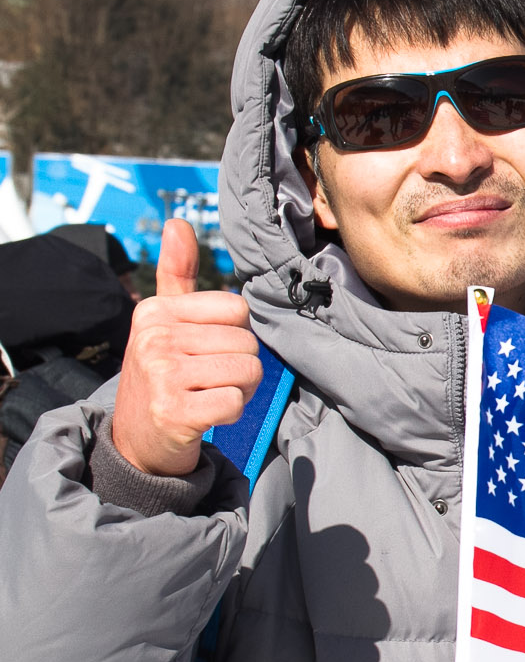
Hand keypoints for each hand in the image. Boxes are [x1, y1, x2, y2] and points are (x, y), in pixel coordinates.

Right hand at [111, 219, 258, 476]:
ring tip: (208, 395)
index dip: (236, 334)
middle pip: (247, 343)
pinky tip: (205, 415)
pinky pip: (235, 402)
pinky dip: (230, 413)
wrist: (138, 439)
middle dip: (240, 367)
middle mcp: (153, 338)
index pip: (237, 308)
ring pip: (248, 371)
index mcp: (155, 311)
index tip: (207, 352)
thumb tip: (177, 222)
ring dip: (239, 391)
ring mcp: (161, 374)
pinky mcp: (174, 411)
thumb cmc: (164, 375)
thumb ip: (175, 274)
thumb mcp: (164, 321)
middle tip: (208, 381)